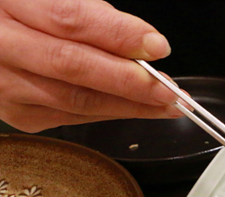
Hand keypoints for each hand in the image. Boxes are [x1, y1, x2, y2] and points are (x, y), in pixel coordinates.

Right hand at [0, 0, 180, 132]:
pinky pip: (74, 117)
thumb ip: (95, 16)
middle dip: (130, 81)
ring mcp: (6, 86)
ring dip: (130, 105)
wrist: (0, 42)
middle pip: (72, 67)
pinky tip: (138, 109)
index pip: (68, 19)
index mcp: (9, 5)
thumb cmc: (25, 17)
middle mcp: (1, 47)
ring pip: (76, 101)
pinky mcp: (20, 114)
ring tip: (167, 104)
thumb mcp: (52, 0)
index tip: (158, 46)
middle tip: (168, 89)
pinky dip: (112, 112)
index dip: (117, 35)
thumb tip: (144, 43)